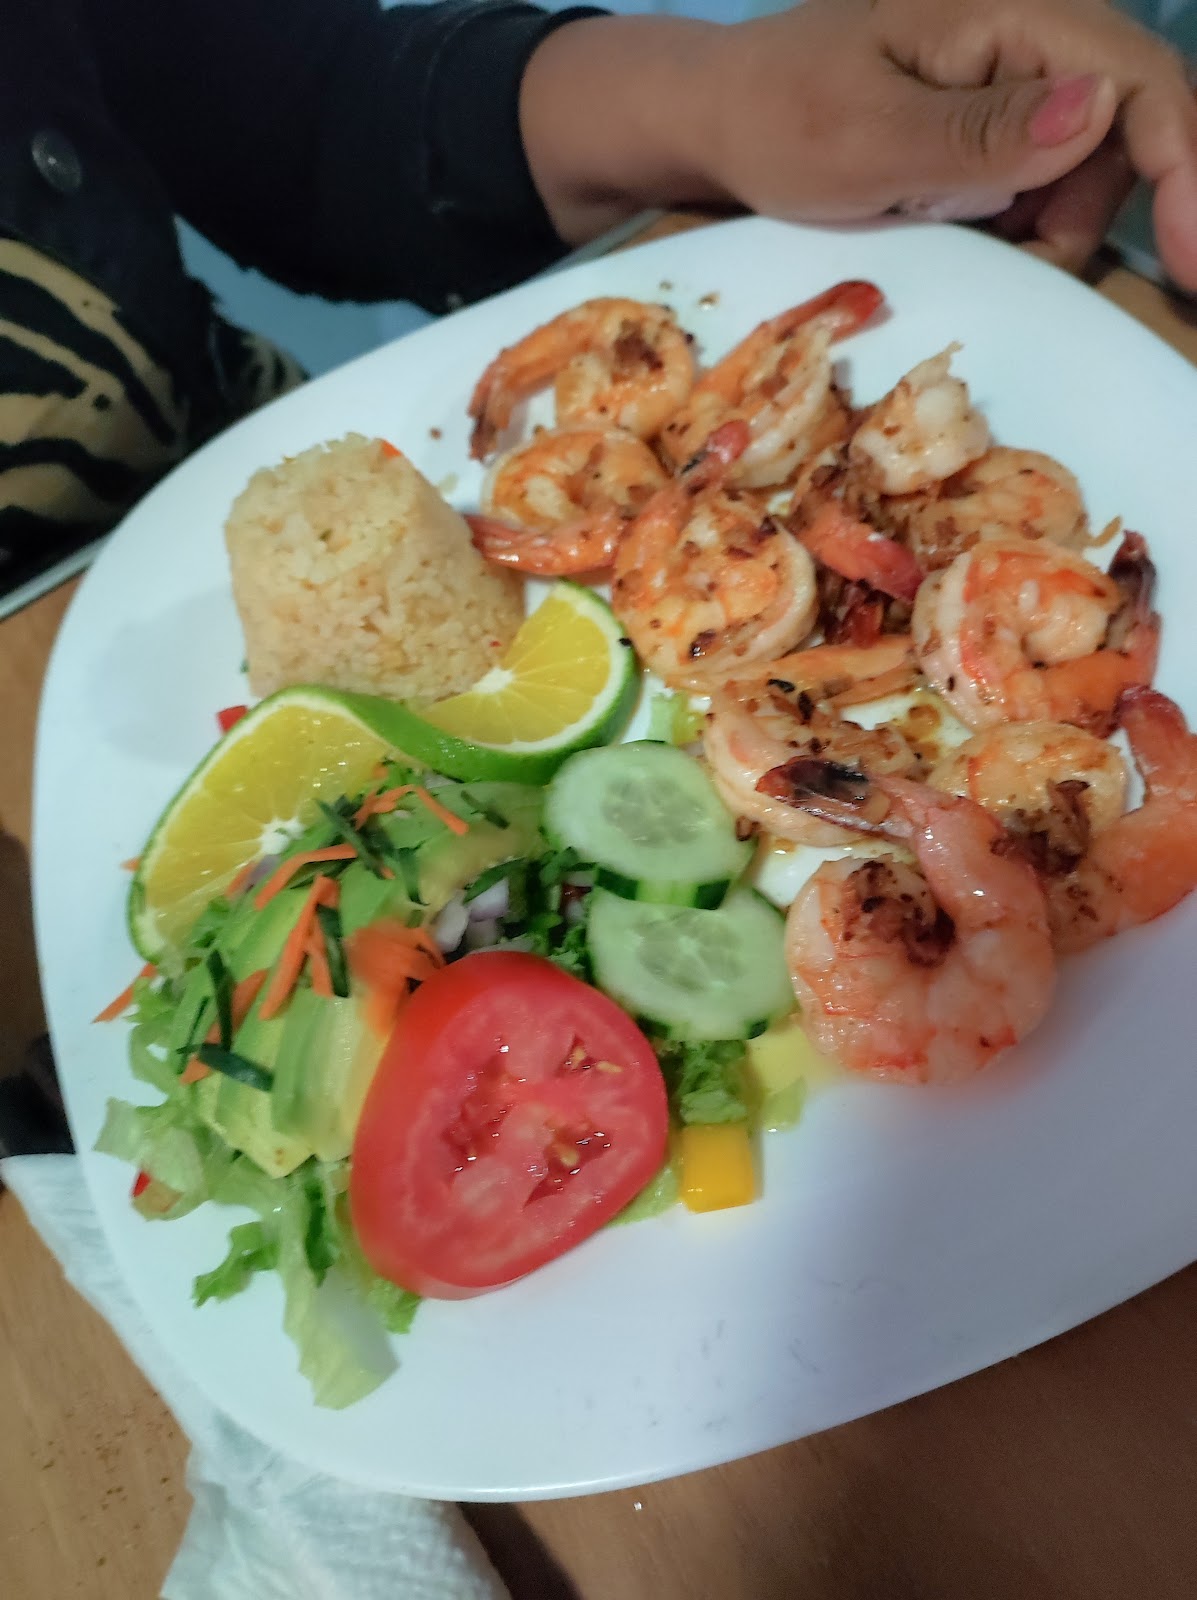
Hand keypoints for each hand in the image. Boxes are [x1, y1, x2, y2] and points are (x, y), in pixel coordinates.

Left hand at [521, 0, 1196, 287]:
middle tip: (1021, 258)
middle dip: (1092, 210)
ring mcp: (1012, 76)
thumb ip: (983, 133)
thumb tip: (1100, 110)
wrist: (719, 118)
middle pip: (1130, 130)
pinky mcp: (992, 119)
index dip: (1186, 170)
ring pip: (1090, 166)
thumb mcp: (869, 141)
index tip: (1193, 262)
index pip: (1139, 82)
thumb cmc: (778, 122)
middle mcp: (1027, 34)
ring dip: (1051, 223)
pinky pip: (1045, 177)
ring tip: (969, 235)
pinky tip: (964, 225)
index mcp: (1008, 12)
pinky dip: (1022, 220)